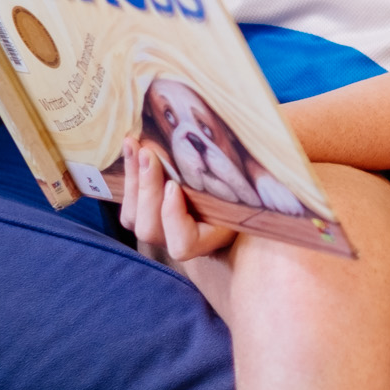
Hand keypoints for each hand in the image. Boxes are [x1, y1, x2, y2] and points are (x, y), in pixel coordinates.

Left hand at [121, 136, 237, 261]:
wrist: (235, 189)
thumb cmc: (246, 191)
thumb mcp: (248, 191)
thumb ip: (245, 185)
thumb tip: (261, 157)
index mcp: (209, 239)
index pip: (182, 244)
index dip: (173, 218)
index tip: (174, 186)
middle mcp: (180, 239)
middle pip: (150, 230)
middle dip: (147, 189)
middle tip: (149, 153)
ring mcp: (160, 229)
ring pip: (133, 218)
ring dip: (133, 179)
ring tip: (135, 145)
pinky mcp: (146, 213)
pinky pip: (128, 203)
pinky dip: (128, 175)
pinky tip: (130, 146)